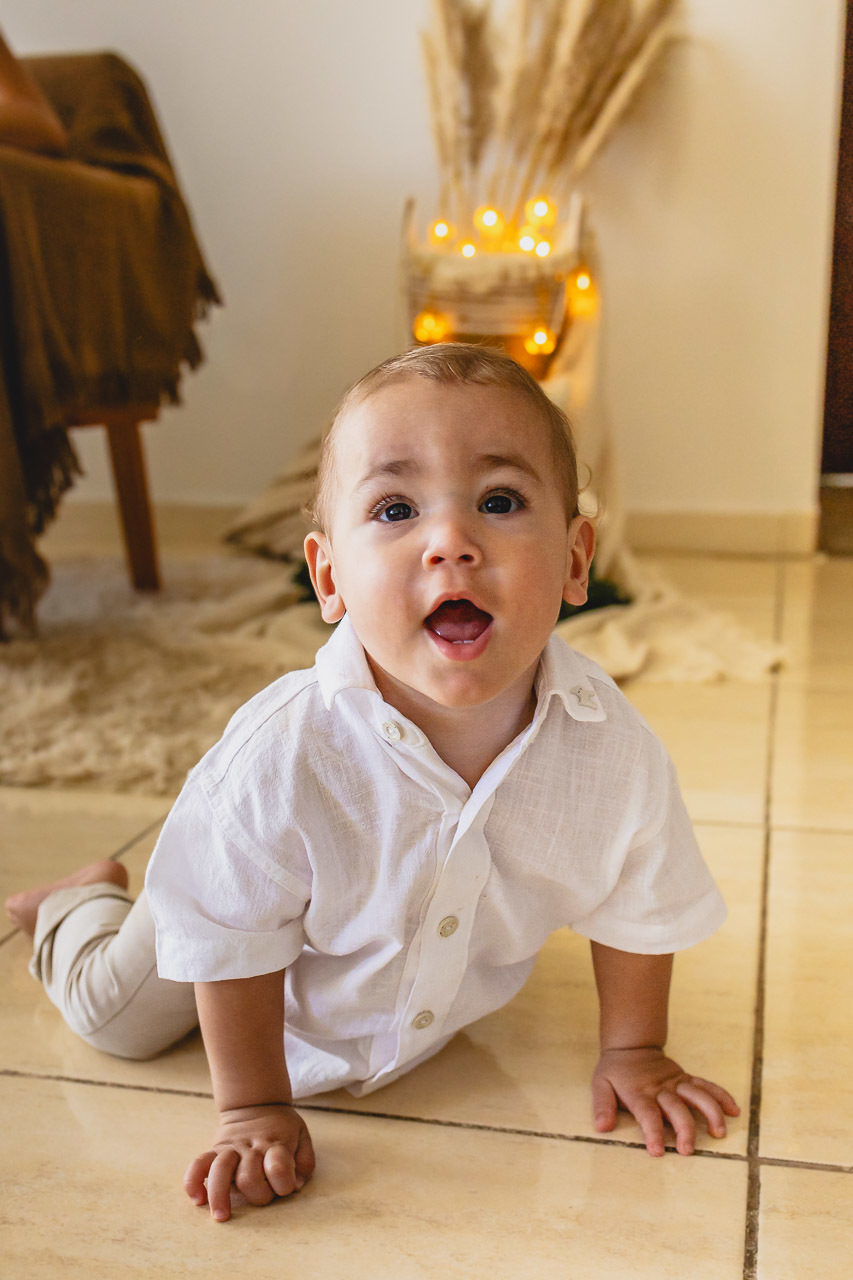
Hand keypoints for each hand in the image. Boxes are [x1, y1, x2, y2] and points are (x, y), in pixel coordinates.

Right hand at [184, 1103, 314, 1220]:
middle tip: (262, 1195)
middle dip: (258, 1194)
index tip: (287, 1185)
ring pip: (220, 1170)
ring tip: (221, 1215)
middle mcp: (252, 1147)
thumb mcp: (302, 1136)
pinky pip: (198, 1163)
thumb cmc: (282, 1127)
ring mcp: (231, 1148)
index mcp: (276, 1143)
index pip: (279, 1168)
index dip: (285, 1183)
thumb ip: (304, 1163)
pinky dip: (194, 1181)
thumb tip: (295, 1186)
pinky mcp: (215, 1149)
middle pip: (249, 1178)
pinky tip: (197, 1198)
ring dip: (219, 1196)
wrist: (256, 1102)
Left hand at [592, 1047, 739, 1156]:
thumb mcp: (600, 1084)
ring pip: (697, 1095)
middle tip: (688, 1150)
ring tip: (719, 1132)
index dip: (652, 1133)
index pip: (647, 1114)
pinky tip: (734, 1110)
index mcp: (638, 1093)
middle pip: (676, 1108)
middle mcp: (660, 1088)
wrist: (631, 1045)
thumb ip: (602, 1106)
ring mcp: (676, 1082)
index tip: (657, 1151)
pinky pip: (706, 1086)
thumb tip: (602, 1127)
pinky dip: (721, 1096)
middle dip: (684, 1129)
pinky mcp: (686, 1078)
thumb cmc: (615, 1071)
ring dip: (710, 1112)